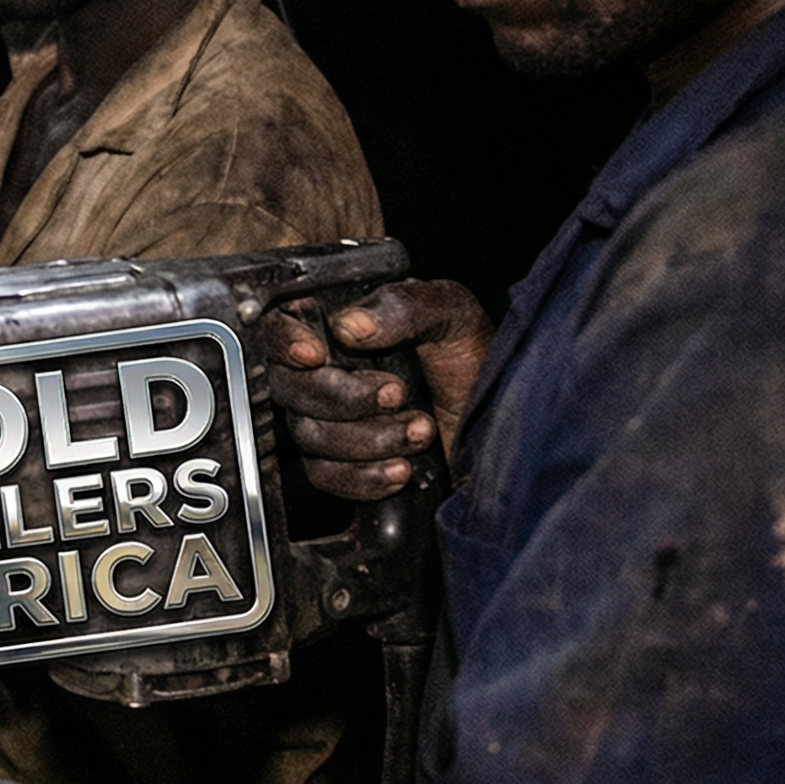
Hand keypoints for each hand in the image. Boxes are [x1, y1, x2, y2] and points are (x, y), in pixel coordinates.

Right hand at [263, 279, 492, 499]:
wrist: (505, 424)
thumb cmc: (477, 362)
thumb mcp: (451, 316)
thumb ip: (401, 307)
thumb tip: (349, 326)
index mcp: (341, 325)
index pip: (279, 327)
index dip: (285, 342)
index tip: (314, 354)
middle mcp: (326, 372)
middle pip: (289, 388)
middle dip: (344, 398)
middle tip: (398, 393)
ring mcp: (330, 420)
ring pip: (309, 435)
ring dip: (366, 440)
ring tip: (420, 430)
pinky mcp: (342, 463)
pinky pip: (325, 475)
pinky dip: (363, 476)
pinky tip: (400, 467)